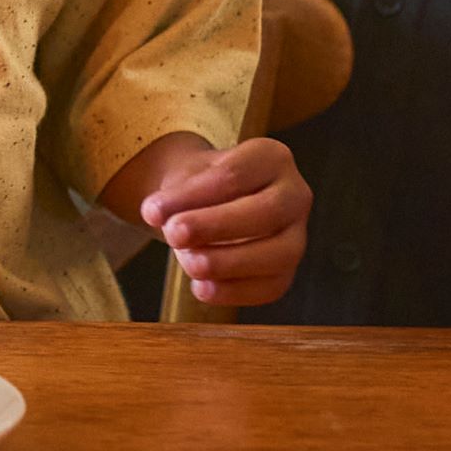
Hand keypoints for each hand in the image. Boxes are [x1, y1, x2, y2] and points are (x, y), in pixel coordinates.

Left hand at [108, 133, 310, 306]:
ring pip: (278, 253)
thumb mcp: (185, 180)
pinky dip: (235, 292)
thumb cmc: (201, 189)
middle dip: (216, 226)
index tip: (153, 210)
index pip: (235, 174)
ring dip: (229, 262)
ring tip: (190, 264)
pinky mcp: (287, 271)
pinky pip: (271, 286)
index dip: (193, 194)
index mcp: (272, 158)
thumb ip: (175, 196)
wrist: (211, 206)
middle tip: (173, 234)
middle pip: (266, 211)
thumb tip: (159, 216)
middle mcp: (294, 194)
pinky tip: (202, 288)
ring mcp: (297, 235)